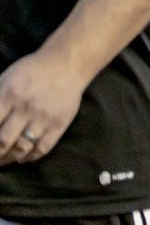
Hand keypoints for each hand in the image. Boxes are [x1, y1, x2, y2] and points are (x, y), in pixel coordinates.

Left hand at [0, 50, 85, 165]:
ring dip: (8, 158)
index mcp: (10, 94)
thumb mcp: (6, 77)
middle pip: (3, 142)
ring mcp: (44, 117)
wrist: (67, 64)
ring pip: (22, 148)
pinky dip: (30, 157)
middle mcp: (26, 107)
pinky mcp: (59, 123)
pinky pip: (42, 148)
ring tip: (3, 160)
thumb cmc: (32, 70)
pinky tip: (23, 158)